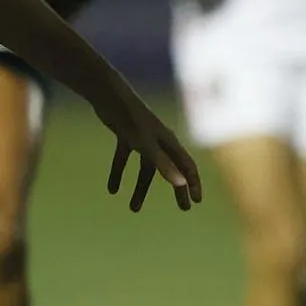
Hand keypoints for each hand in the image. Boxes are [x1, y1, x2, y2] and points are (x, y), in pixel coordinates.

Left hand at [89, 76, 202, 211]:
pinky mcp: (126, 135)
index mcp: (169, 143)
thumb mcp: (147, 146)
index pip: (186, 166)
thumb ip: (164, 165)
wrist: (110, 96)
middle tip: (184, 208)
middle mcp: (159, 141)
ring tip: (133, 209)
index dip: (193, 184)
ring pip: (145, 168)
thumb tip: (181, 184)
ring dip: (140, 189)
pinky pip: (124, 159)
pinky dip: (118, 174)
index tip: (195, 202)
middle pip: (172, 169)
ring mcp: (142, 138)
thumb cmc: (131, 120)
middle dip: (178, 189)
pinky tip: (111, 190)